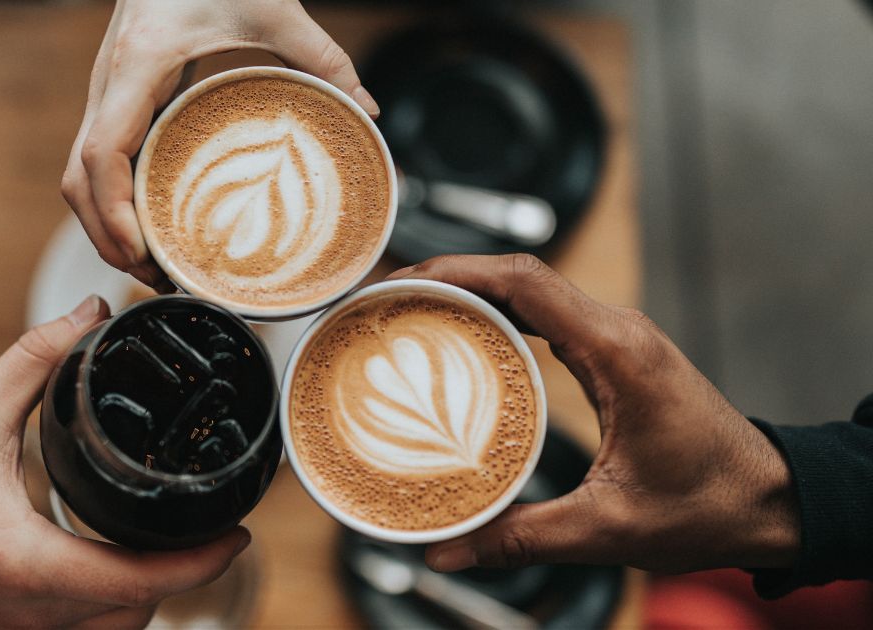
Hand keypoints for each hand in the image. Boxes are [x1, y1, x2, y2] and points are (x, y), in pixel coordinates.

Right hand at [0, 295, 249, 627]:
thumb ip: (37, 359)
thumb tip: (89, 314)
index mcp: (29, 568)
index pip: (144, 581)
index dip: (202, 560)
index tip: (238, 532)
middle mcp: (25, 616)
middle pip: (135, 613)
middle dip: (178, 575)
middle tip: (205, 526)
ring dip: (140, 594)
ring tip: (163, 542)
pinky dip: (101, 606)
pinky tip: (105, 563)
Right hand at [61, 0, 378, 287]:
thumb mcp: (272, 7)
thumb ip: (322, 55)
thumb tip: (367, 109)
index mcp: (137, 66)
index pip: (100, 154)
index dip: (112, 212)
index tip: (142, 251)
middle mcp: (108, 84)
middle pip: (78, 182)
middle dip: (107, 237)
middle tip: (156, 278)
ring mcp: (106, 93)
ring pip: (79, 177)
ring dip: (105, 226)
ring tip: (152, 266)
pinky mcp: (117, 99)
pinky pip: (97, 161)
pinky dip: (112, 201)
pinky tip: (149, 224)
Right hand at [387, 255, 798, 573]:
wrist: (770, 502)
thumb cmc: (709, 505)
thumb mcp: (608, 527)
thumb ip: (521, 537)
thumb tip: (447, 550)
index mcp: (618, 351)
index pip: (526, 281)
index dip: (456, 271)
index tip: (402, 281)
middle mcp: (617, 331)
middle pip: (519, 275)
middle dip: (448, 277)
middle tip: (387, 301)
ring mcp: (617, 338)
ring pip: (531, 291)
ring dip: (471, 293)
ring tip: (410, 313)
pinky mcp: (614, 355)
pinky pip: (545, 316)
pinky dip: (498, 317)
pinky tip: (462, 341)